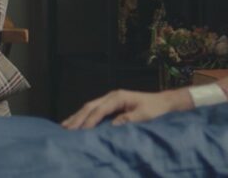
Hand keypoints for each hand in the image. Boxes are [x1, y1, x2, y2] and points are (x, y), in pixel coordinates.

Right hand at [61, 88, 190, 129]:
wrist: (163, 103)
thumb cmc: (155, 109)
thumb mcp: (145, 115)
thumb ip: (129, 119)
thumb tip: (112, 125)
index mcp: (118, 97)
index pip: (100, 109)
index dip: (90, 120)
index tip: (82, 132)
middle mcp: (111, 96)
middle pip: (90, 106)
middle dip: (78, 118)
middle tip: (66, 130)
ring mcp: (109, 99)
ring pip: (88, 107)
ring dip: (77, 117)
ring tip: (64, 127)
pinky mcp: (110, 105)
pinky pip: (93, 110)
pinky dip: (82, 116)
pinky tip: (75, 123)